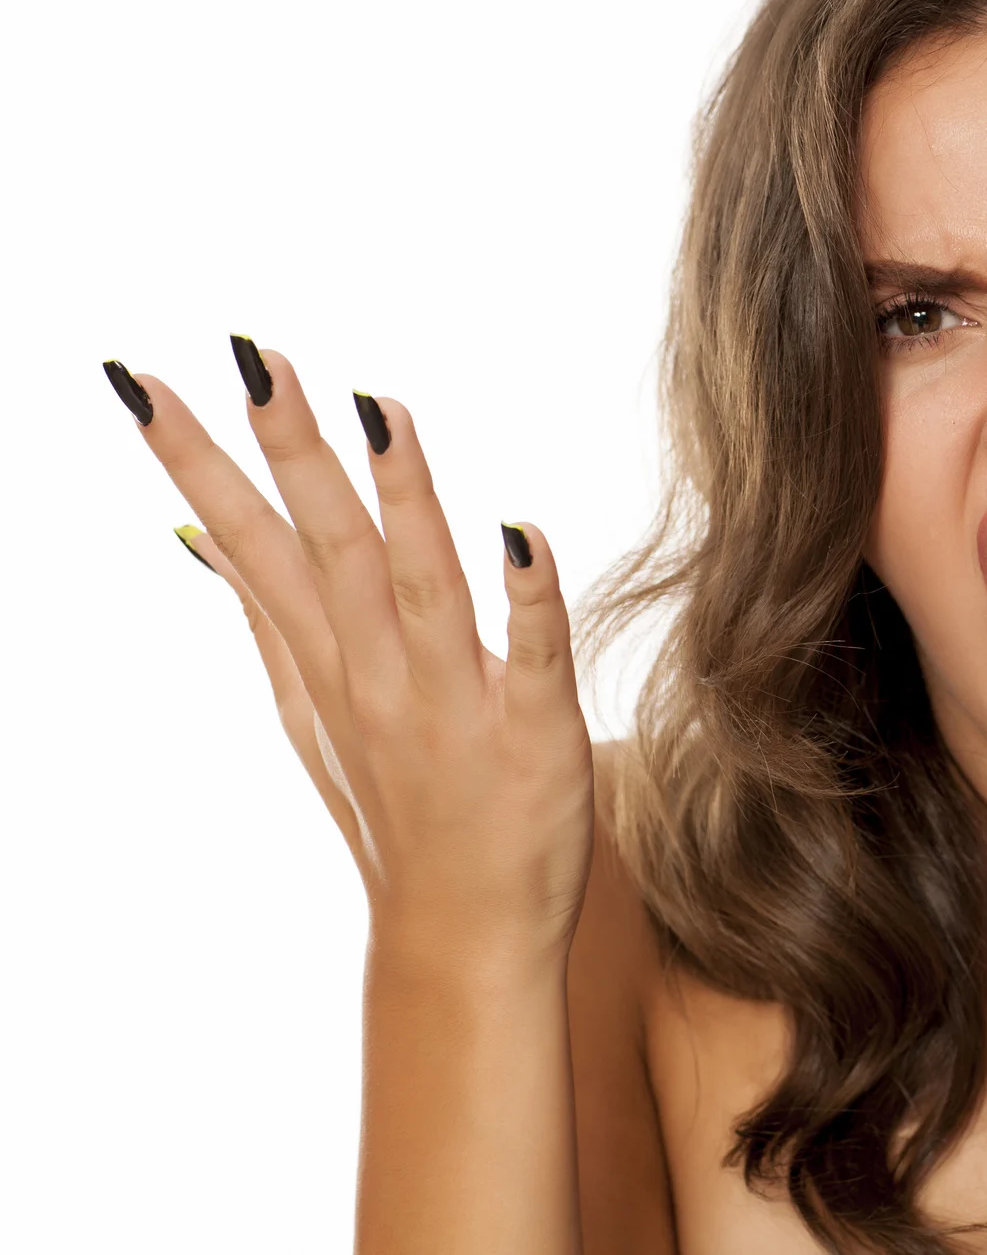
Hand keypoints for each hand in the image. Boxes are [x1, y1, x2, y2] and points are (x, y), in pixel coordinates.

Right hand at [103, 341, 594, 967]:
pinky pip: (533, 657)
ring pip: (421, 587)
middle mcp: (376, 677)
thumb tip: (199, 541)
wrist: (461, 938)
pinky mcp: (536, 737)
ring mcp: (453, 707)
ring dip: (403, 498)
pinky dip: (529, 600)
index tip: (141, 381)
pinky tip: (523, 533)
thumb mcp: (307, 715)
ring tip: (379, 408)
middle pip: (325, 549)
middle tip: (254, 358)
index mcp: (324, 662)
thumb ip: (265, 620)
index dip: (198, 464)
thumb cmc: (393, 812)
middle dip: (287, 453)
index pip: (252, 545)